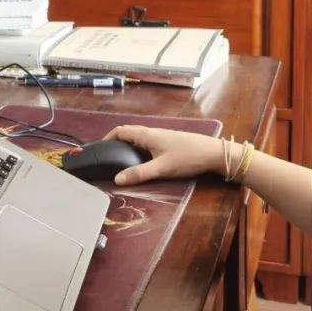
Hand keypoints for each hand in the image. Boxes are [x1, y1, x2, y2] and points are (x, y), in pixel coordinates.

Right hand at [102, 125, 223, 185]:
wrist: (212, 153)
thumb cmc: (187, 157)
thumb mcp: (161, 168)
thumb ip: (138, 174)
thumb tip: (116, 179)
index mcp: (147, 135)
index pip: (121, 131)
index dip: (107, 138)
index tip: (99, 149)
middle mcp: (152, 133)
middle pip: (128, 134)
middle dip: (116, 143)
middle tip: (107, 158)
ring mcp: (161, 137)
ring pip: (138, 139)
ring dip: (127, 147)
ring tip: (120, 162)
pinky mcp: (168, 143)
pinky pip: (147, 143)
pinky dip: (138, 150)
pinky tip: (141, 163)